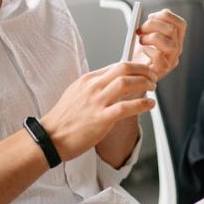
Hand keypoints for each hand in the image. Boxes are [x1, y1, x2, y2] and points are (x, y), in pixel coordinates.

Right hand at [42, 63, 156, 160]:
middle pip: (123, 68)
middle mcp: (92, 87)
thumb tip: (111, 84)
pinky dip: (142, 104)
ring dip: (145, 83)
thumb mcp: (76, 95)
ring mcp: (97, 102)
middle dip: (143, 70)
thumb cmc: (63, 120)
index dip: (134, 67)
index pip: (115, 66)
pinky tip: (150, 105)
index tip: (143, 72)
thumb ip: (93, 88)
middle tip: (152, 76)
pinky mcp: (101, 119)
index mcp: (87, 81)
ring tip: (153, 88)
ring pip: (127, 83)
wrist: (50, 138)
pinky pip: (126, 107)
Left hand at [132, 9, 186, 80]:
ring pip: (170, 44)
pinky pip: (159, 56)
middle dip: (152, 25)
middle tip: (140, 29)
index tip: (150, 16)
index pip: (180, 24)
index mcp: (176, 39)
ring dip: (151, 38)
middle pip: (172, 30)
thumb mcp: (148, 35)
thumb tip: (153, 16)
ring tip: (141, 41)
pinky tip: (143, 50)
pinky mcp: (162, 71)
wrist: (132, 73)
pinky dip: (149, 50)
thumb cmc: (139, 53)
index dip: (166, 16)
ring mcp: (171, 61)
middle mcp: (176, 50)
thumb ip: (154, 24)